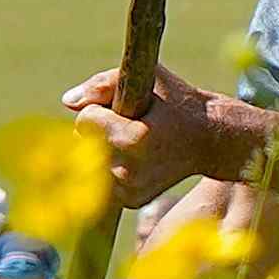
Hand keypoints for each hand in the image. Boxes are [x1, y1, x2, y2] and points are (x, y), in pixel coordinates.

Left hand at [61, 61, 233, 208]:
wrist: (209, 139)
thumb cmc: (177, 102)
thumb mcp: (147, 78)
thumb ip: (102, 85)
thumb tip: (68, 102)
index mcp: (134, 139)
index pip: (85, 120)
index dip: (101, 109)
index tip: (125, 108)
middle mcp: (130, 169)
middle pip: (85, 142)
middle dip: (100, 130)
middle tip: (131, 125)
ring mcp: (130, 188)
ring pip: (92, 162)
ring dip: (105, 149)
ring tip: (136, 142)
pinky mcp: (132, 200)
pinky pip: (103, 178)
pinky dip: (113, 166)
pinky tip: (138, 159)